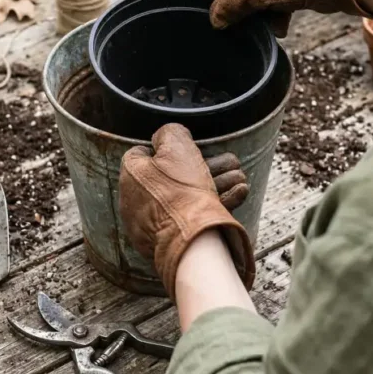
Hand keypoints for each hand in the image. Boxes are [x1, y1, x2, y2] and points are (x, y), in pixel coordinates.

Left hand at [120, 124, 254, 298]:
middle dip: (208, 167)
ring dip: (218, 184)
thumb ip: (170, 133)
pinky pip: (191, 217)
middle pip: (174, 176)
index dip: (169, 147)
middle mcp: (136, 199)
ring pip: (188, 196)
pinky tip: (239, 194)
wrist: (191, 240)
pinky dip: (215, 204)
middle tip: (232, 165)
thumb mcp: (176, 145)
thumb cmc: (182, 190)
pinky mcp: (168, 240)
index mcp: (131, 174)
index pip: (145, 152)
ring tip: (241, 180)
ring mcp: (151, 223)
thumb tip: (167, 135)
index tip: (191, 149)